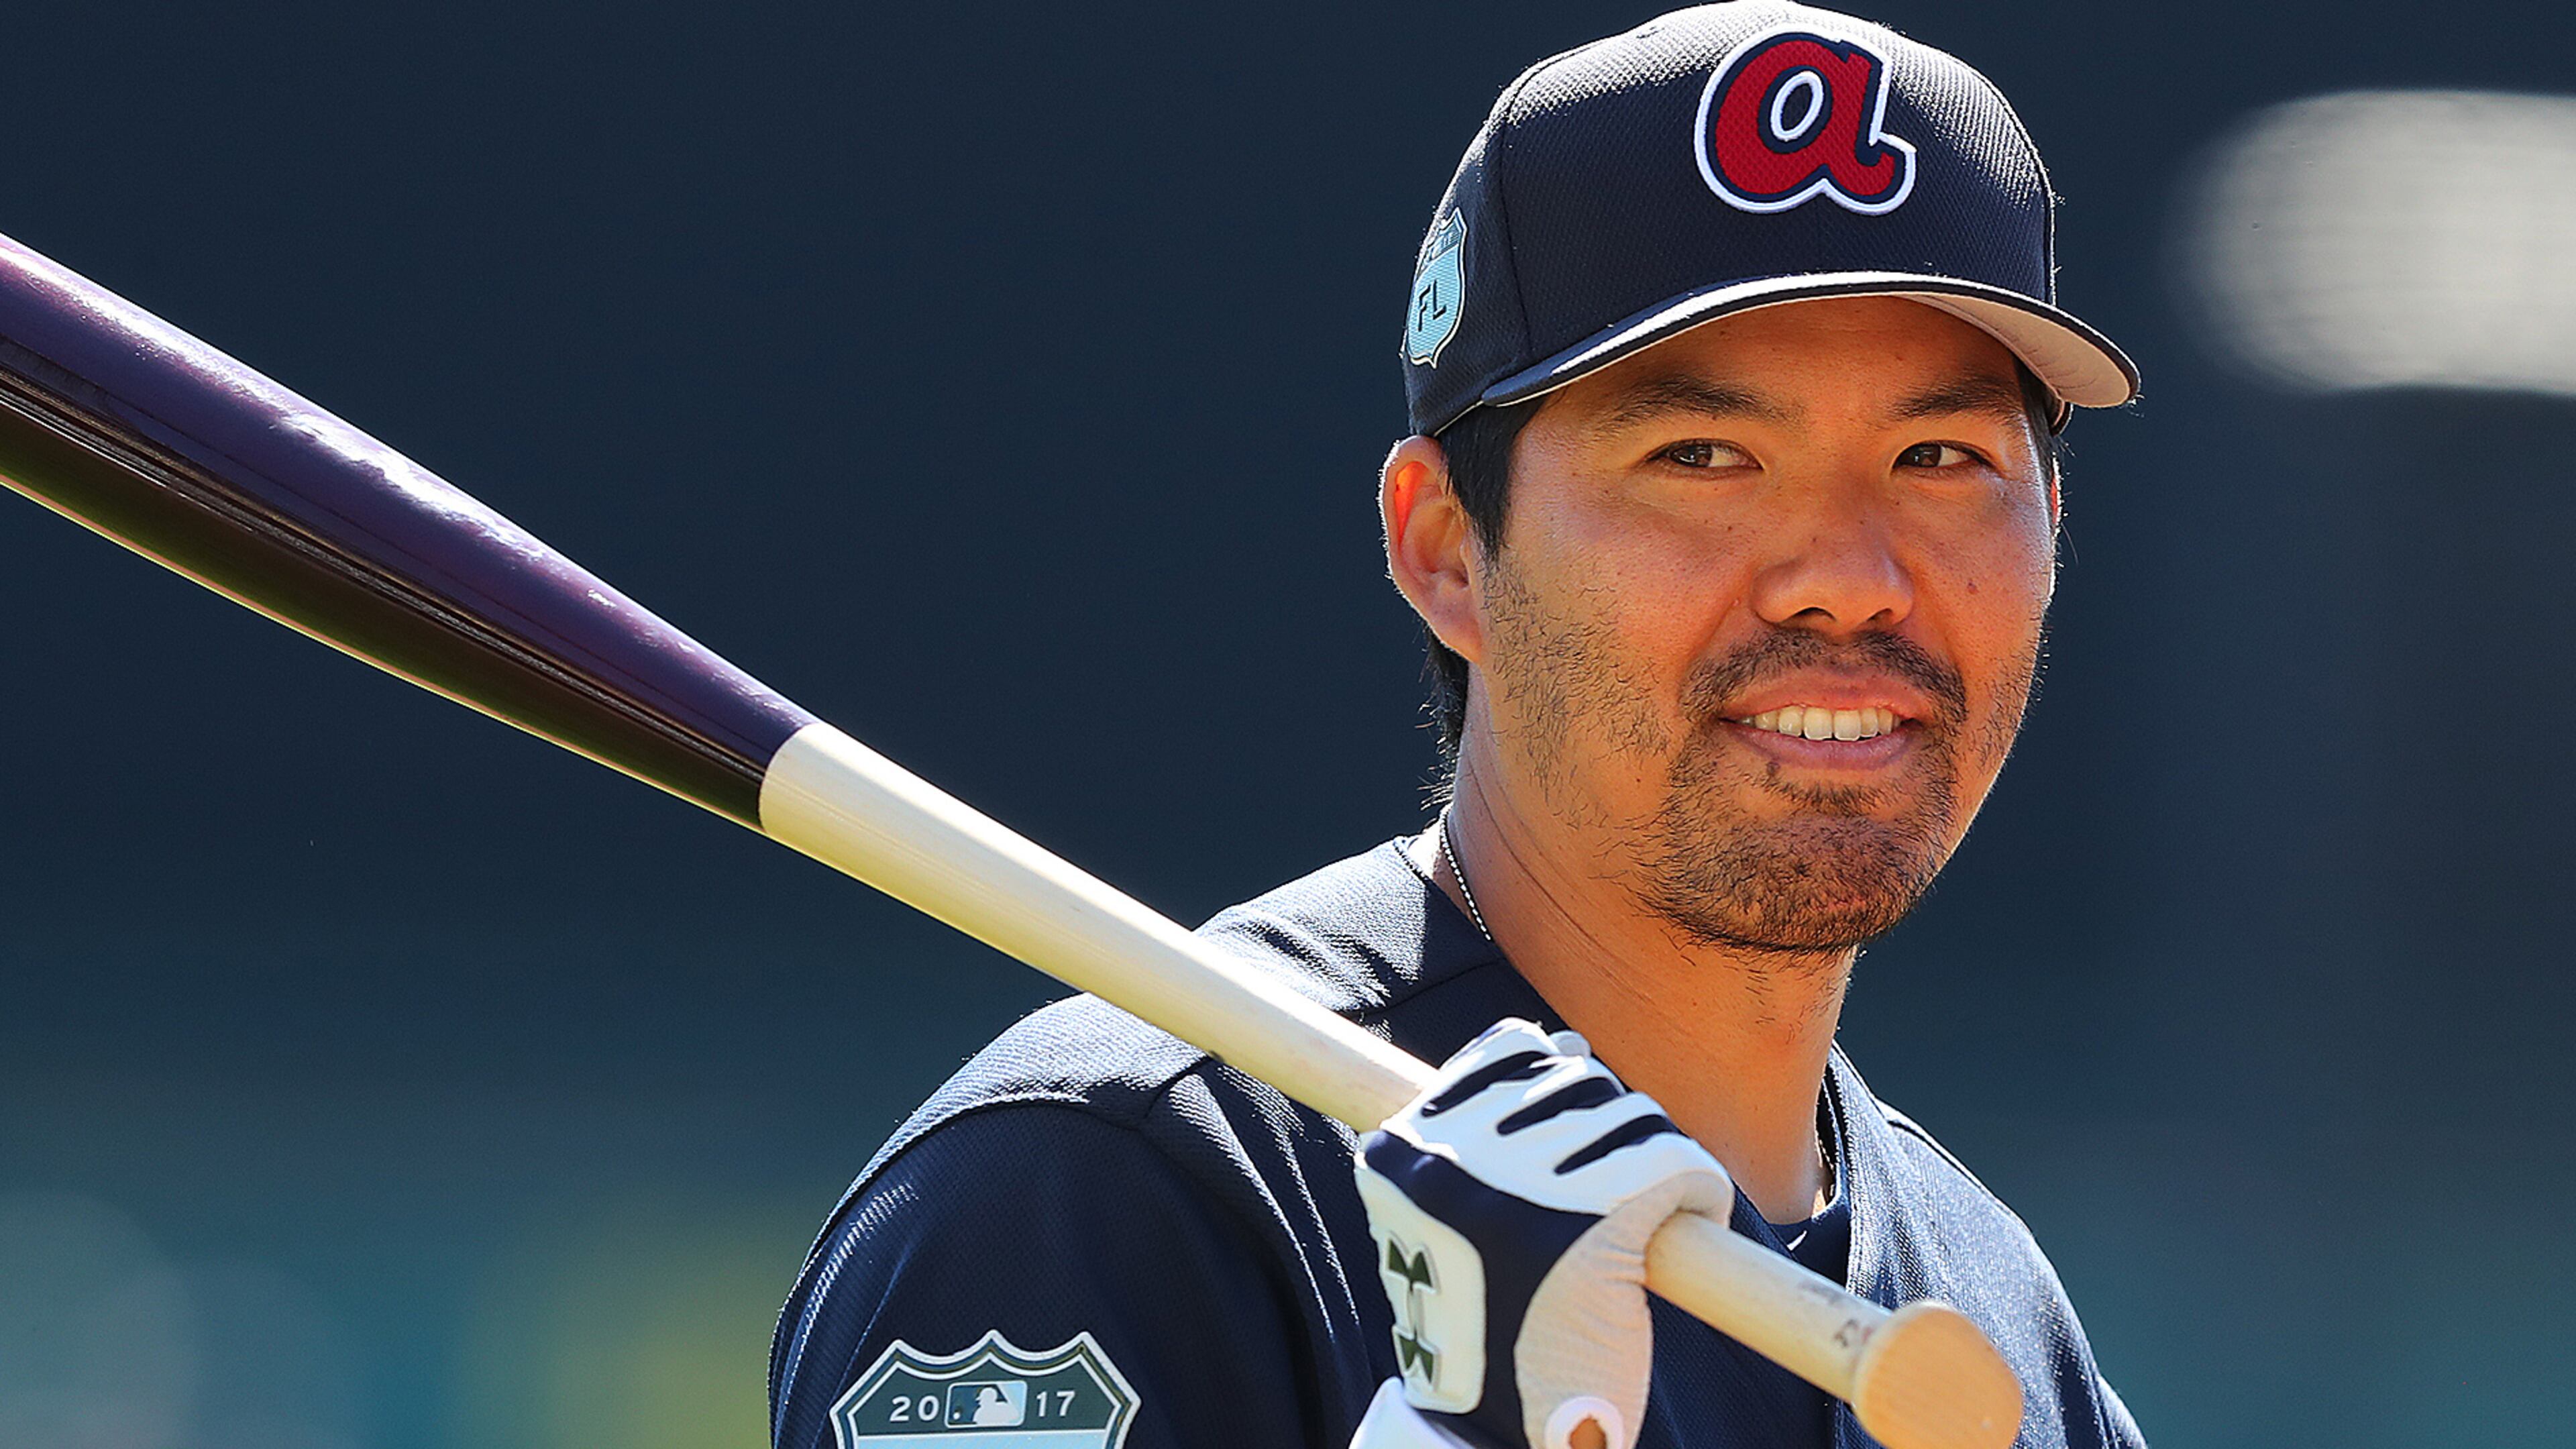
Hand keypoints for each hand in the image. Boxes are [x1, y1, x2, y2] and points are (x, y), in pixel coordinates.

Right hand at [1347, 1019, 1732, 1448]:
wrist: (1501, 1432)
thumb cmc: (1488, 1316)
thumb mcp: (1459, 1207)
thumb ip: (1494, 1121)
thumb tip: (1560, 1039)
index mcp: (1402, 1152)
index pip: (1507, 1051)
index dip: (1556, 1086)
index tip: (1569, 1142)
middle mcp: (1454, 1157)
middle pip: (1575, 1076)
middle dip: (1607, 1128)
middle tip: (1605, 1203)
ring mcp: (1524, 1186)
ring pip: (1630, 1115)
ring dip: (1653, 1161)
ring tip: (1636, 1224)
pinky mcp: (1601, 1221)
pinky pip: (1677, 1163)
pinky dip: (1697, 1192)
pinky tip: (1680, 1231)